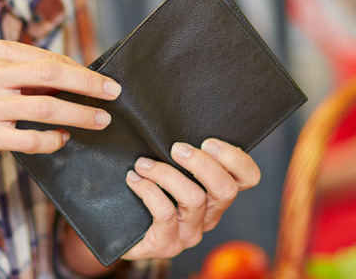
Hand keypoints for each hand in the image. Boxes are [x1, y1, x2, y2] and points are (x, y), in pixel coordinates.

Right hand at [0, 40, 121, 169]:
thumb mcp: (2, 78)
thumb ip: (34, 74)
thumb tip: (84, 78)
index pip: (49, 58)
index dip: (82, 71)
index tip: (105, 82)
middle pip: (50, 74)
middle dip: (87, 85)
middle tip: (112, 94)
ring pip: (45, 107)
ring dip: (78, 115)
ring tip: (100, 120)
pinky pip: (30, 138)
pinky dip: (53, 140)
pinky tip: (64, 139)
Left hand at [122, 139, 260, 259]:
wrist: (118, 231)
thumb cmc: (146, 191)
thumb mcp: (168, 168)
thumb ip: (180, 152)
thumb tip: (176, 122)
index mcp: (216, 194)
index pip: (248, 178)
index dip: (236, 158)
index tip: (208, 141)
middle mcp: (209, 215)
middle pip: (226, 189)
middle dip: (201, 163)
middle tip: (175, 148)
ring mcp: (190, 233)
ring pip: (194, 198)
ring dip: (166, 174)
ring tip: (142, 164)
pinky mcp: (168, 244)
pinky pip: (165, 213)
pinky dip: (148, 190)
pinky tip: (134, 179)